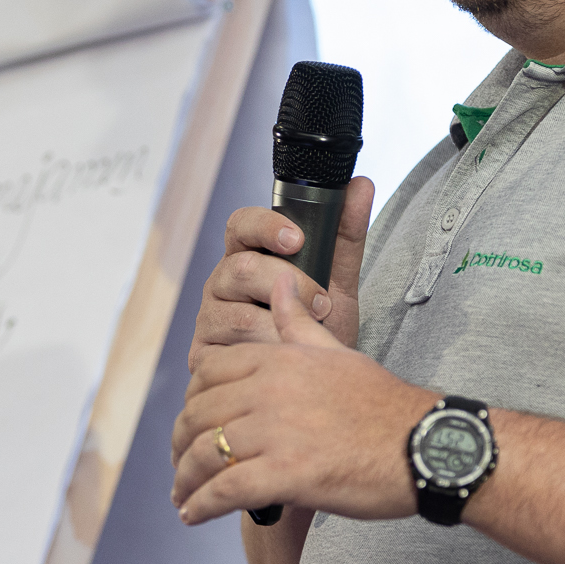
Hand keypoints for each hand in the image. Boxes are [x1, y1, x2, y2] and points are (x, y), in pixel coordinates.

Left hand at [171, 271, 436, 524]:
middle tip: (180, 464)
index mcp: (277, 358)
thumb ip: (298, 321)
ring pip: (205, 454)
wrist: (424, 445)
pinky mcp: (286, 474)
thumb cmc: (383, 403)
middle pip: (198, 414)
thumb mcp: (336, 351)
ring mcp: (276, 432)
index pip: (208, 373)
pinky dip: (200, 505)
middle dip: (180, 443)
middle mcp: (269, 390)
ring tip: (182, 496)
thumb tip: (279, 283)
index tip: (192, 422)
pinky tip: (193, 516)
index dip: (191, 401)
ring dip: (185, 480)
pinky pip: (224, 490)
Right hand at [191, 177, 374, 353]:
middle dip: (291, 286)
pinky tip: (285, 353)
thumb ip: (345, 235)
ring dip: (282, 325)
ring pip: (238, 313)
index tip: (297, 239)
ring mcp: (210, 317)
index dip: (265, 226)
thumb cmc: (317, 322)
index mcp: (248, 254)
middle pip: (243, 268)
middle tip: (323, 304)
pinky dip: (266, 352)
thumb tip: (361, 184)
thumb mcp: (337, 280)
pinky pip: (232, 350)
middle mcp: (222, 281)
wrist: (311, 379)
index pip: (241, 224)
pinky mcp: (203, 353)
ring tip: (308, 334)